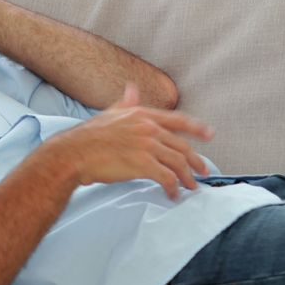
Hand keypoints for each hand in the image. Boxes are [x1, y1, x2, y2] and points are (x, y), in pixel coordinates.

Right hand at [38, 83, 214, 199]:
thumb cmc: (89, 136)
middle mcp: (148, 128)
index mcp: (142, 114)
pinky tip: (172, 194)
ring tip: (190, 187)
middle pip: (181, 145)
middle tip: (203, 171)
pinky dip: (173, 188)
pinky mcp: (143, 164)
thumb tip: (132, 90)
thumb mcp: (110, 113)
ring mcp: (147, 145)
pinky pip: (167, 178)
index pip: (178, 120)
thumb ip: (125, 103)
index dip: (197, 128)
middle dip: (195, 160)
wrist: (74, 153)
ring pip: (178, 163)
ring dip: (187, 178)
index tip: (209, 134)